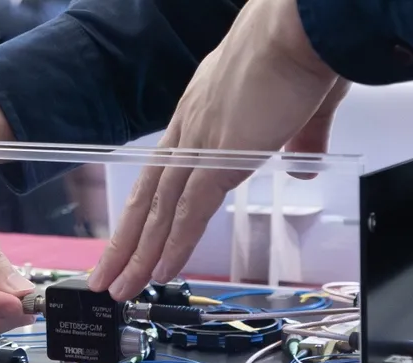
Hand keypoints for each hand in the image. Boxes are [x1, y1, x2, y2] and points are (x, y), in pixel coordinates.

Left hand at [88, 0, 348, 300]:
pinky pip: (188, 212)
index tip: (136, 236)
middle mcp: (191, 126)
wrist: (305, 23)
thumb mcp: (302, 106)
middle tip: (105, 275)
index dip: (149, 208)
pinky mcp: (219, 157)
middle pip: (150, 195)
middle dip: (127, 241)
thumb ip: (301, 139)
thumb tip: (303, 165)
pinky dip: (172, 245)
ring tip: (118, 287)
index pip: (166, 172)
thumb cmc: (307, 47)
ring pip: (159, 210)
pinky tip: (157, 272)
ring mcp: (200, 142)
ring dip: (138, 254)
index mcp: (203, 111)